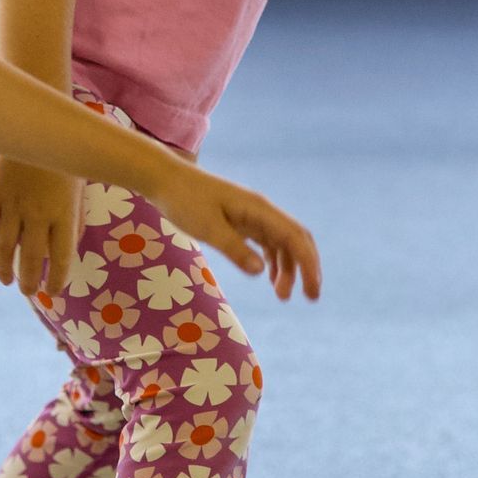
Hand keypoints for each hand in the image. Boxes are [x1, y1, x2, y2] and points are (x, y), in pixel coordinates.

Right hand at [0, 156, 84, 298]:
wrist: (38, 119)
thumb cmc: (64, 156)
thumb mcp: (79, 187)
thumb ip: (75, 219)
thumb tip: (70, 248)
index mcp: (64, 213)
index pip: (61, 258)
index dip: (56, 279)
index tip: (53, 291)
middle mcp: (38, 213)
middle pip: (31, 258)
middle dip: (28, 281)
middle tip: (27, 291)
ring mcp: (13, 203)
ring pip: (5, 247)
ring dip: (4, 268)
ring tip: (6, 281)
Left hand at [155, 161, 321, 301]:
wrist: (165, 180)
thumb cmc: (184, 200)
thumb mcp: (208, 228)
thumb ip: (234, 249)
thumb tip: (261, 272)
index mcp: (259, 209)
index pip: (294, 237)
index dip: (308, 264)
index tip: (312, 291)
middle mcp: (262, 211)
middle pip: (296, 239)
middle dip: (306, 268)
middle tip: (310, 297)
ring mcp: (253, 215)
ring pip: (282, 243)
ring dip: (287, 269)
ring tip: (282, 296)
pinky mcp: (241, 221)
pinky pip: (266, 242)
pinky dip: (272, 261)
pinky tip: (269, 278)